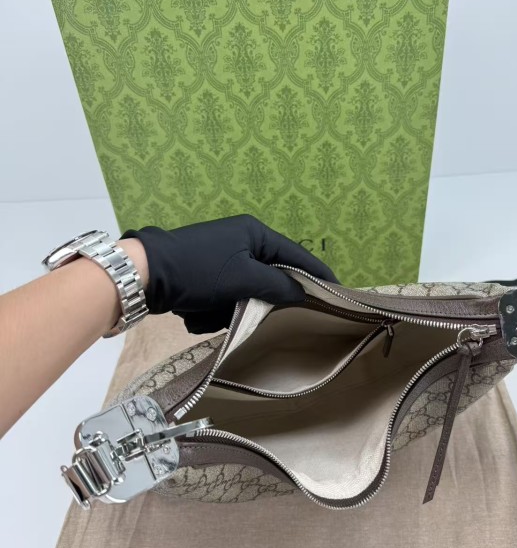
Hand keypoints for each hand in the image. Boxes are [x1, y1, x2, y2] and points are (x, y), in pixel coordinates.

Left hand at [121, 215, 337, 333]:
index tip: (339, 294)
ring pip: (245, 294)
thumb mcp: (244, 279)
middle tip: (254, 313)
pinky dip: (212, 311)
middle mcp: (242, 242)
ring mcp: (222, 259)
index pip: (297, 255)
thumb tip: (303, 294)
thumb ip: (278, 286)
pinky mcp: (205, 276)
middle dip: (258, 300)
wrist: (146, 275)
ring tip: (209, 311)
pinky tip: (196, 312)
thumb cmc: (200, 270)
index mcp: (255, 234)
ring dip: (229, 310)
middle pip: (270, 278)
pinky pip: (223, 300)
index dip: (318, 275)